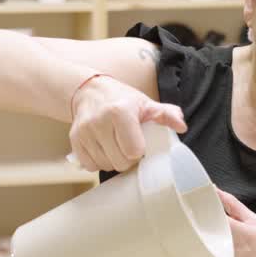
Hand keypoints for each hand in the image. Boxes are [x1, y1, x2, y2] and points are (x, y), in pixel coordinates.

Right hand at [69, 75, 186, 172]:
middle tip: (128, 146)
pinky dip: (98, 162)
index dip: (139, 151)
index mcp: (120, 111)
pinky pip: (90, 166)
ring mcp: (84, 131)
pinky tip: (103, 148)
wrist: (90, 91)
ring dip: (113, 161)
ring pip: (105, 166)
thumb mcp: (146, 103)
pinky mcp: (74, 140)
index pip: (133, 151)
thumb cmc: (122, 99)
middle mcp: (99, 121)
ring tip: (116, 145)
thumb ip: (166, 114)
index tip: (139, 143)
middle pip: (120, 162)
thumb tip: (181, 126)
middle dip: (127, 159)